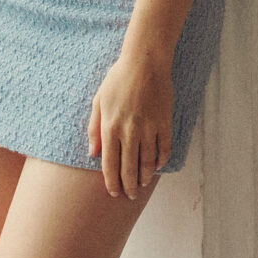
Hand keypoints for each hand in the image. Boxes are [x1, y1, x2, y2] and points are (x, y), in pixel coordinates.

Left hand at [86, 51, 172, 198]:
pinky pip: (164, 148)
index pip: (109, 164)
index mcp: (110, 127)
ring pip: (147, 162)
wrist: (144, 62)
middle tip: (129, 196)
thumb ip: (94, 129)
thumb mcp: (98, 101)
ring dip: (145, 177)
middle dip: (128, 186)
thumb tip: (92, 154)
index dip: (111, 182)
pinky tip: (157, 166)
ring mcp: (148, 128)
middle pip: (129, 168)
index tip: (114, 193)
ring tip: (142, 184)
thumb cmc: (118, 79)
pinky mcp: (164, 122)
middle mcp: (129, 131)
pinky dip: (161, 160)